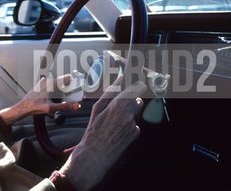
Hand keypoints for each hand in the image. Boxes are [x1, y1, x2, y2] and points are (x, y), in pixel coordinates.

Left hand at [0, 74, 80, 124]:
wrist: (23, 107)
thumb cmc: (35, 107)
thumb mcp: (51, 108)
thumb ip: (64, 106)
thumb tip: (76, 105)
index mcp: (50, 84)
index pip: (66, 78)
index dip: (73, 82)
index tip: (79, 85)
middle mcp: (47, 81)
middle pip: (62, 82)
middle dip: (68, 87)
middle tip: (73, 95)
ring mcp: (43, 82)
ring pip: (56, 83)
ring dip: (62, 89)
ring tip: (65, 97)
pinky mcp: (41, 85)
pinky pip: (51, 86)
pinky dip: (56, 90)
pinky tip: (56, 98)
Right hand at [59, 75, 145, 190]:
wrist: (96, 153)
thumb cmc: (93, 129)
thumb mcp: (97, 108)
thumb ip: (110, 93)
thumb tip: (119, 80)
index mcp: (118, 105)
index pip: (135, 88)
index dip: (136, 82)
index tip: (136, 78)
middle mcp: (129, 114)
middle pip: (138, 99)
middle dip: (131, 98)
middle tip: (120, 101)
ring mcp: (133, 125)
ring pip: (136, 111)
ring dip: (130, 110)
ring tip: (115, 118)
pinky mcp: (135, 133)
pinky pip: (135, 122)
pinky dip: (128, 123)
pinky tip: (117, 129)